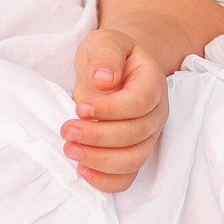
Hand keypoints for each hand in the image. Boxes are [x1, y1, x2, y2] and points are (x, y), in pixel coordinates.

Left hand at [64, 26, 167, 193]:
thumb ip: (106, 55)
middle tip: (67, 130)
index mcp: (153, 82)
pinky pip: (127, 178)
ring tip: (70, 150)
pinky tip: (82, 170)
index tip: (80, 107)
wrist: (113, 70)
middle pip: (135, 134)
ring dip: (100, 160)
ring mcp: (148, 136)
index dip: (110, 110)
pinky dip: (106, 181)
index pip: (140, 102)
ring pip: (133, 160)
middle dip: (97, 136)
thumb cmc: (108, 57)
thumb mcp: (104, 42)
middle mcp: (156, 113)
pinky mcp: (134, 153)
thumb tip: (105, 79)